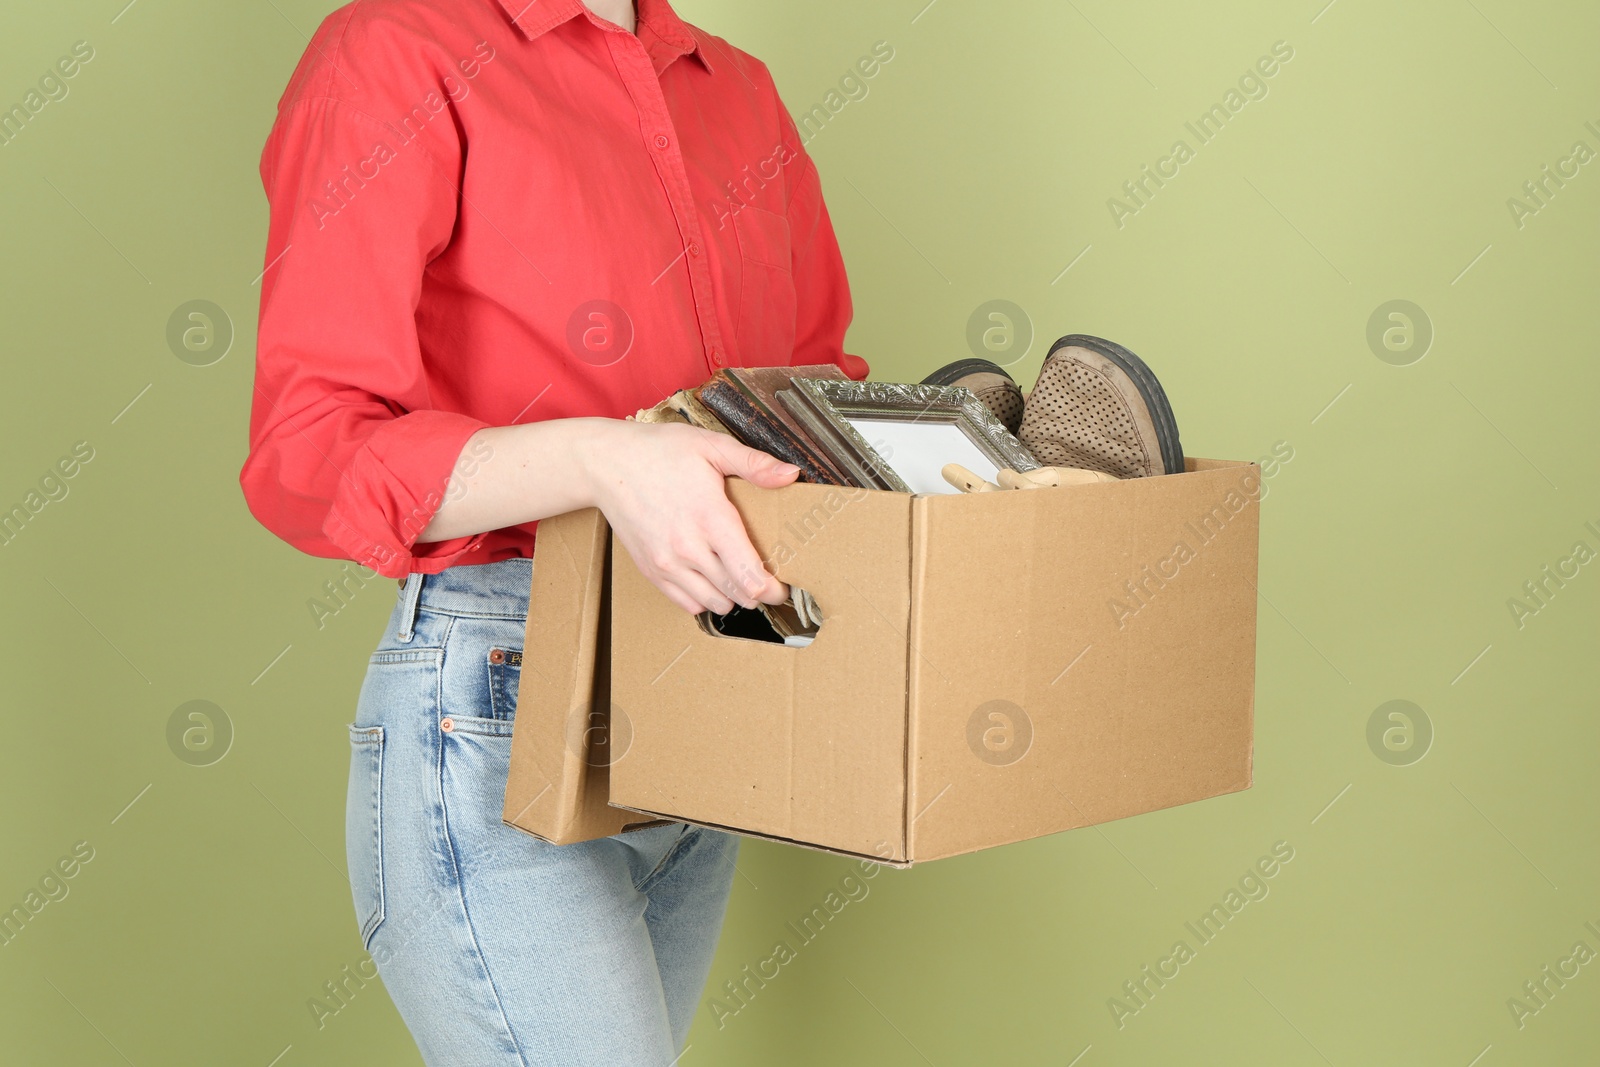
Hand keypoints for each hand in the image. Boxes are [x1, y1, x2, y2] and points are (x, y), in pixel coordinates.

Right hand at [583, 421, 797, 614]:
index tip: (783, 584)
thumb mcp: (710, 446)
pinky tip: (711, 579)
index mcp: (710, 518)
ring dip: (733, 596)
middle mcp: (689, 548)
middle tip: (768, 579)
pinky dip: (705, 598)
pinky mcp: (652, 571)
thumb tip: (791, 474)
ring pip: (715, 604)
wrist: (607, 465)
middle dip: (760, 592)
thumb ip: (753, 464)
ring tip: (738, 577)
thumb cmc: (659, 451)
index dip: (775, 588)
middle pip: (738, 595)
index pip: (751, 576)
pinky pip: (688, 604)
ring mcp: (667, 564)